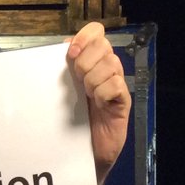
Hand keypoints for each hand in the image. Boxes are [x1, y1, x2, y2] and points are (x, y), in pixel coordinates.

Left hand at [67, 22, 131, 182]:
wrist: (82, 152)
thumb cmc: (71, 120)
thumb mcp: (63, 89)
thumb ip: (63, 68)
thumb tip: (62, 45)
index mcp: (91, 62)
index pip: (96, 32)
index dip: (85, 37)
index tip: (71, 53)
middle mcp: (106, 69)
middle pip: (103, 45)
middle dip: (85, 62)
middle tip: (78, 82)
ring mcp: (116, 85)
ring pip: (110, 64)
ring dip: (92, 80)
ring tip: (88, 96)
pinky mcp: (123, 102)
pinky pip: (115, 85)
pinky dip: (103, 93)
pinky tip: (98, 105)